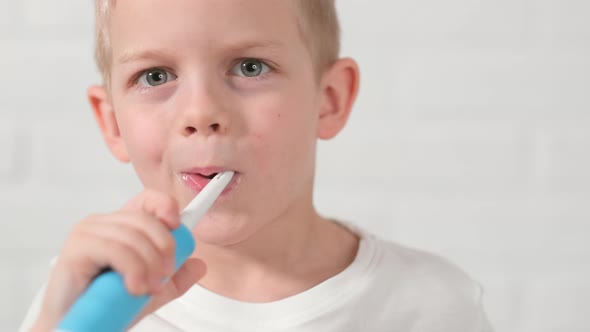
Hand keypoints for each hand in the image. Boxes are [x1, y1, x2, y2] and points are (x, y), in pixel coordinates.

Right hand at [31, 190, 206, 330]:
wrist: (80, 327)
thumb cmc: (107, 306)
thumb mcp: (152, 291)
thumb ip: (176, 278)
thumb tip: (199, 265)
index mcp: (122, 227)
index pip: (147, 200)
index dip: (166, 205)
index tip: (178, 225)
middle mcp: (104, 224)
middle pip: (145, 219)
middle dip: (164, 248)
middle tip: (165, 275)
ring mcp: (88, 233)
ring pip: (133, 236)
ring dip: (149, 265)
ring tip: (148, 288)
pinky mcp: (77, 248)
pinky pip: (116, 249)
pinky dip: (132, 269)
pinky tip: (133, 287)